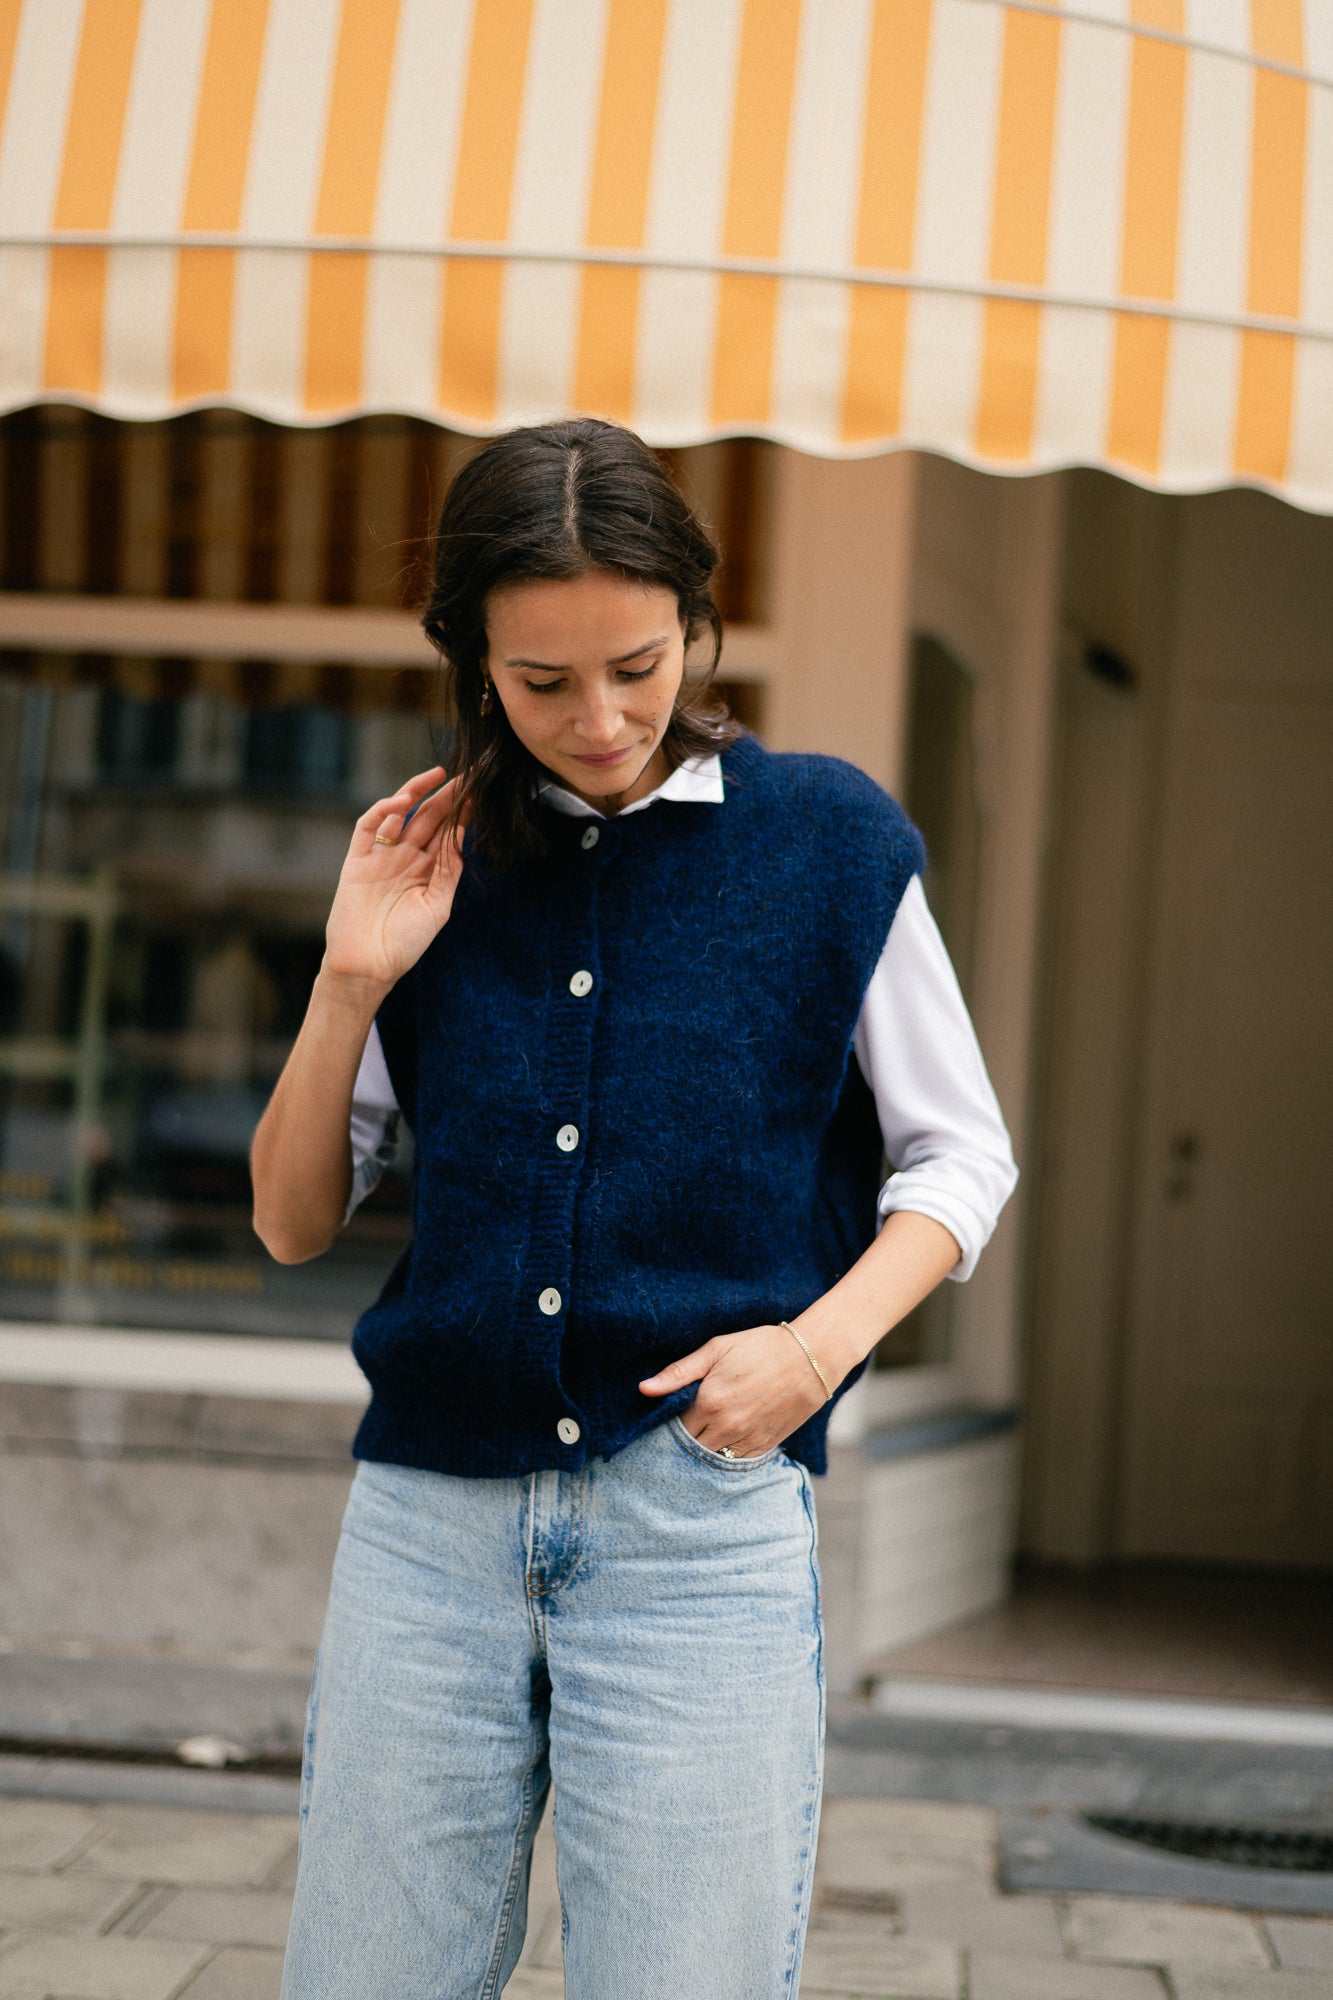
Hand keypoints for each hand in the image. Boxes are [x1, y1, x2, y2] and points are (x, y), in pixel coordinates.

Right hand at [322, 768, 465, 993]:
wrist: (367, 966)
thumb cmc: (404, 944)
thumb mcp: (437, 907)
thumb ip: (448, 871)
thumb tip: (462, 836)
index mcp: (426, 871)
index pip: (446, 833)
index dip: (462, 813)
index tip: (481, 793)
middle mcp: (404, 858)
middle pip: (428, 818)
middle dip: (447, 797)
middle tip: (468, 775)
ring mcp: (380, 856)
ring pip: (400, 814)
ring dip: (417, 793)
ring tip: (440, 775)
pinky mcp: (357, 859)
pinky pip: (368, 826)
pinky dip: (383, 810)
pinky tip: (403, 800)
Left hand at [638, 1324, 831, 1458]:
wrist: (810, 1359)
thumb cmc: (760, 1347)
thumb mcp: (717, 1349)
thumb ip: (679, 1372)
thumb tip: (644, 1389)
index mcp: (708, 1401)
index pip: (675, 1425)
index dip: (671, 1420)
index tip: (672, 1414)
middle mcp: (725, 1426)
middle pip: (691, 1446)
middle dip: (686, 1437)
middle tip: (690, 1423)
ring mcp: (746, 1439)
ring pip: (712, 1457)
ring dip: (706, 1448)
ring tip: (708, 1431)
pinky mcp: (765, 1445)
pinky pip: (736, 1461)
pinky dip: (728, 1454)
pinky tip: (727, 1439)